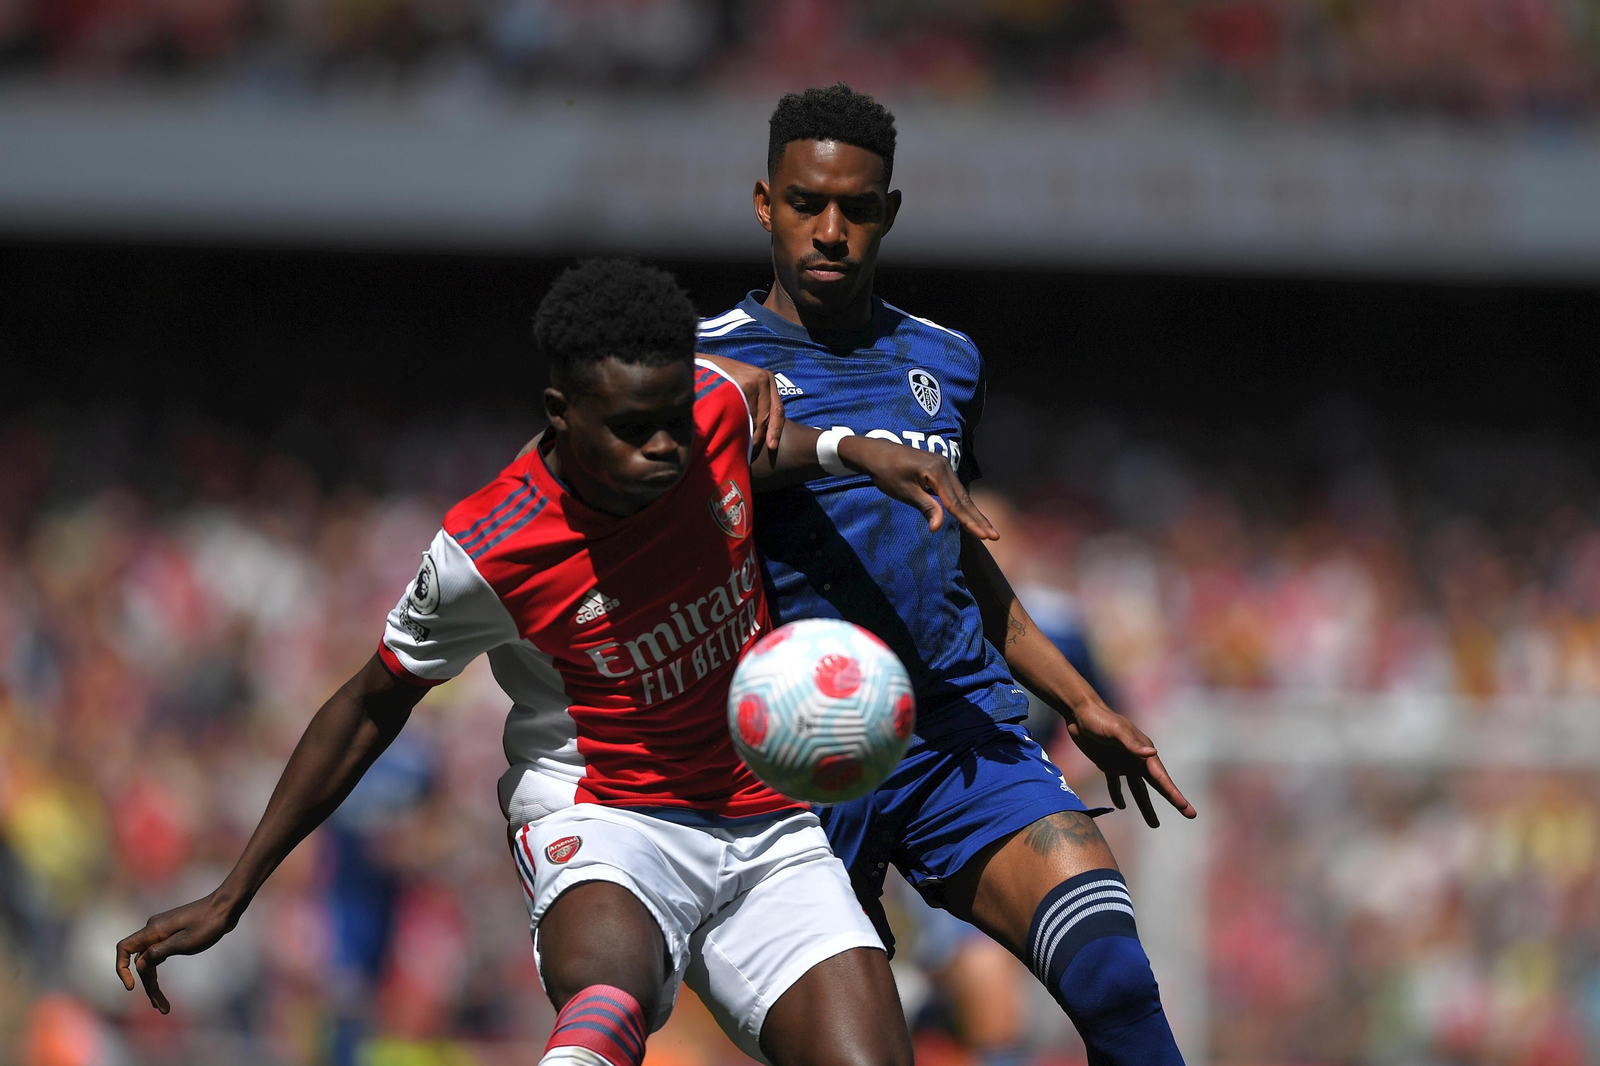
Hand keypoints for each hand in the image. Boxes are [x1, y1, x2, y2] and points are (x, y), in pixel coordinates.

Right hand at [116, 893, 237, 1013]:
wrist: (226, 907)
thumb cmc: (208, 923)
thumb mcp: (184, 942)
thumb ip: (159, 952)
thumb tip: (138, 965)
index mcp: (153, 930)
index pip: (124, 948)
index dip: (122, 968)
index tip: (131, 987)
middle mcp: (154, 930)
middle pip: (140, 962)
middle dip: (148, 985)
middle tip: (159, 1007)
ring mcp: (163, 932)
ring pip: (150, 960)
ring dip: (153, 982)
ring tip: (162, 1005)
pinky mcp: (173, 934)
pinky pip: (159, 955)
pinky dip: (159, 971)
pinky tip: (161, 987)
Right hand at [697, 355, 784, 456]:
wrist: (692, 364)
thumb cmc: (716, 377)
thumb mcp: (740, 381)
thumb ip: (753, 398)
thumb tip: (764, 429)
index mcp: (766, 377)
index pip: (777, 409)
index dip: (775, 430)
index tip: (771, 447)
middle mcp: (761, 379)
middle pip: (765, 418)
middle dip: (757, 437)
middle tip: (748, 451)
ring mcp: (749, 383)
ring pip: (753, 420)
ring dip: (746, 436)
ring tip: (737, 445)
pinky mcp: (736, 388)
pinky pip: (740, 417)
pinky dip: (736, 429)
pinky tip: (728, 434)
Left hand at [838, 435, 998, 540]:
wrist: (875, 452)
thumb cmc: (886, 472)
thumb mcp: (904, 492)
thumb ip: (925, 507)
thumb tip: (938, 527)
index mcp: (937, 471)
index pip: (956, 503)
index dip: (969, 522)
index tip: (984, 536)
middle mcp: (944, 466)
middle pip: (964, 498)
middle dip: (978, 519)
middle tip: (994, 536)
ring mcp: (943, 465)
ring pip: (961, 493)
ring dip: (973, 512)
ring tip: (986, 529)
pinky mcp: (938, 467)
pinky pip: (954, 488)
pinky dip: (962, 503)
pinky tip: (968, 513)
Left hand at [1065, 701, 1196, 827]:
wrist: (1078, 712)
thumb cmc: (1098, 719)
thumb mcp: (1114, 730)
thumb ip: (1130, 742)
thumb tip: (1152, 753)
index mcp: (1143, 750)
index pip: (1161, 777)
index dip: (1174, 794)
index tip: (1187, 809)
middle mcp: (1137, 758)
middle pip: (1157, 785)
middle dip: (1172, 799)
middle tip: (1190, 814)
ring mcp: (1123, 763)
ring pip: (1138, 789)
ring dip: (1145, 806)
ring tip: (1154, 824)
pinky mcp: (1107, 765)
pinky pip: (1115, 785)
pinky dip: (1118, 795)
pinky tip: (1120, 807)